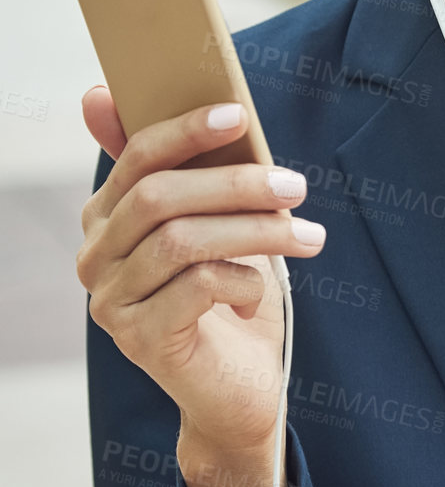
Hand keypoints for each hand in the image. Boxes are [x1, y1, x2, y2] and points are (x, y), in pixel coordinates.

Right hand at [78, 86, 324, 468]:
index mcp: (106, 218)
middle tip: (296, 186)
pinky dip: (244, 281)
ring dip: (256, 230)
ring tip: (308, 235)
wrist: (236, 389)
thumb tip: (164, 97)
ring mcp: (111, 302)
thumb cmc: (229, 296)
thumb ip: (198, 172)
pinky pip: (197, 287)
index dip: (185, 131)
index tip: (240, 114)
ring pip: (183, 241)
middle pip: (160, 197)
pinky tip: (259, 293)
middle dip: (236, 184)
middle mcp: (95, 258)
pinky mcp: (140, 340)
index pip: (135, 159)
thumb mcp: (219, 226)